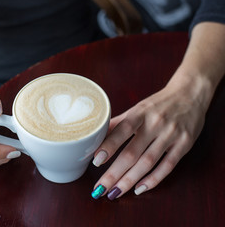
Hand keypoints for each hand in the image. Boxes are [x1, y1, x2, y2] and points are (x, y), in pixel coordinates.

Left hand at [91, 78, 207, 199]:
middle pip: (132, 153)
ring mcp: (171, 135)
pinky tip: (139, 189)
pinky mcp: (184, 145)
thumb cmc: (159, 104)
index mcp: (140, 112)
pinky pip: (167, 166)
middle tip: (100, 188)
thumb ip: (118, 123)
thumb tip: (96, 136)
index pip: (122, 130)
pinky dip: (153, 180)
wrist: (190, 94)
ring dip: (129, 180)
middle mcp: (155, 124)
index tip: (95, 161)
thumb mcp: (137, 108)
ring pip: (148, 162)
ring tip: (114, 192)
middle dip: (114, 173)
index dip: (108, 146)